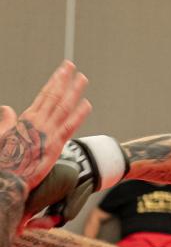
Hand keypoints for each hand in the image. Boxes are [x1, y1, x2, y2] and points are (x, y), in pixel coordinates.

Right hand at [0, 61, 90, 189]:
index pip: (44, 95)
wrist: (5, 179)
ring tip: (82, 79)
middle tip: (73, 67)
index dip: (54, 81)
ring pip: (63, 107)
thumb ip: (6, 121)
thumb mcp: (0, 135)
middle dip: (64, 80)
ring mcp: (47, 132)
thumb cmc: (1, 160)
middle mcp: (38, 122)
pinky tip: (87, 104)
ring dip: (74, 92)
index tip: (63, 71)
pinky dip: (78, 114)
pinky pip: (69, 126)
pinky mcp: (54, 145)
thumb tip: (7, 109)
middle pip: (54, 96)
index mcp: (26, 119)